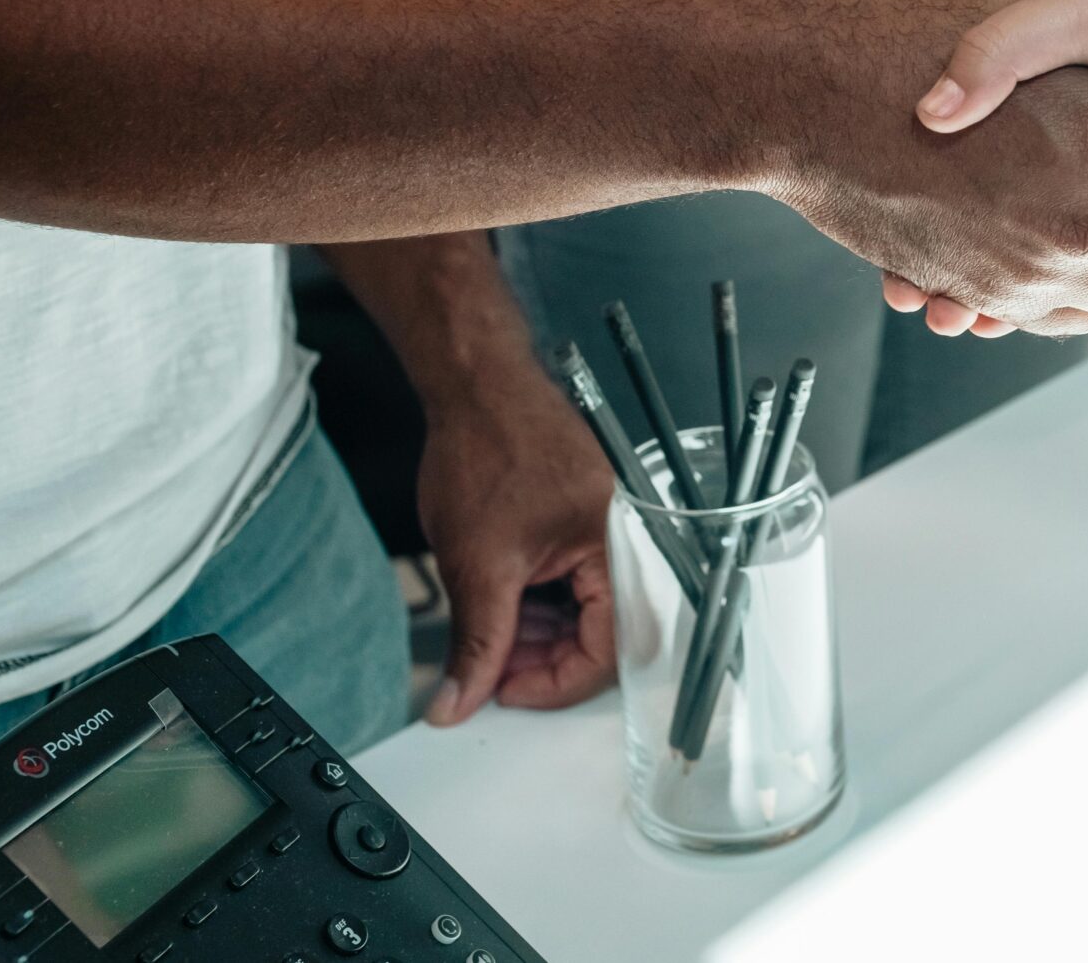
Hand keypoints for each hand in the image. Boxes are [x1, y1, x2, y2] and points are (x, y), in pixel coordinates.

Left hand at [415, 363, 617, 723]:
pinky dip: (538, 600)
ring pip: (584, 611)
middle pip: (600, 635)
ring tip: (486, 626)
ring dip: (535, 630)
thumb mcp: (476, 565)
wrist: (477, 386)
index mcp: (621, 549)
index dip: (552, 683)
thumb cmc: (487, 448)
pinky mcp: (589, 521)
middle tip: (486, 666)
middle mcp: (629, 541)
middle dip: (538, 657)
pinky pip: (576, 580)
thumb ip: (475, 644)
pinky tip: (501, 597)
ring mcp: (610, 529)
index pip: (608, 651)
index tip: (502, 693)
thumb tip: (459, 703)